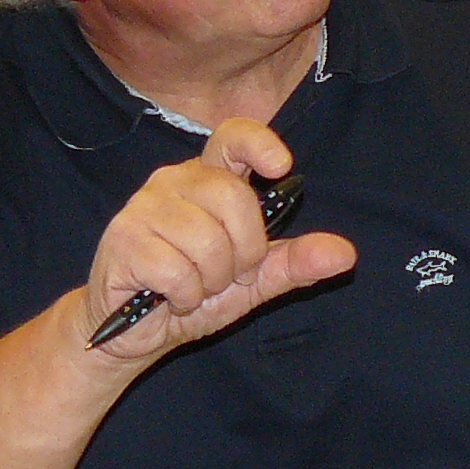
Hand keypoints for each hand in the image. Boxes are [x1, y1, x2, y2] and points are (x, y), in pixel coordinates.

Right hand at [81, 119, 355, 362]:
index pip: (232, 136)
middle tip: (230, 276)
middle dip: (245, 251)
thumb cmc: (194, 292)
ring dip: (212, 281)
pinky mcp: (123, 240)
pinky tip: (170, 298)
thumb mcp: (254, 281)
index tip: (280, 167)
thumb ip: (295, 263)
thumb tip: (346, 254)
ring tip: (195, 288)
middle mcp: (173, 181)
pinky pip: (178, 271)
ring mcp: (143, 208)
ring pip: (206, 240)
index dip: (258, 144)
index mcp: (209, 179)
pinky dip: (185, 297)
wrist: (133, 332)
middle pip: (233, 198)